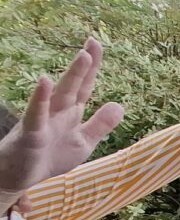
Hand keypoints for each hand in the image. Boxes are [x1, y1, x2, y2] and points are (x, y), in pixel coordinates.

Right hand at [0, 37, 123, 195]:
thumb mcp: (82, 142)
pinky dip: (40, 99)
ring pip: (59, 94)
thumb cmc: (48, 157)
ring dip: (72, 76)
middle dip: (85, 65)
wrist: (19, 177)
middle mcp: (56, 112)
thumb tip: (120, 105)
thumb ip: (100, 125)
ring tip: (83, 56)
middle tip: (93, 42)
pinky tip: (44, 82)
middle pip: (74, 86)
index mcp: (70, 113)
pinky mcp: (31, 133)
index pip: (84, 87)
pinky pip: (36, 114)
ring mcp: (43, 120)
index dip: (92, 68)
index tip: (97, 44)